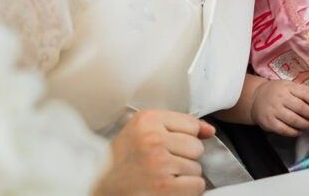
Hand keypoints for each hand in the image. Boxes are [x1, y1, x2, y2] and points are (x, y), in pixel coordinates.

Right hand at [92, 109, 214, 195]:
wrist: (98, 186)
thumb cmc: (121, 161)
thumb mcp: (143, 132)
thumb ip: (178, 126)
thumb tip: (210, 131)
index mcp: (147, 120)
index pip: (192, 124)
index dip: (183, 139)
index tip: (167, 147)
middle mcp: (153, 139)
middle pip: (197, 147)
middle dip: (184, 158)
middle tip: (161, 165)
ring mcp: (159, 163)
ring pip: (197, 168)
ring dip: (184, 176)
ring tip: (161, 177)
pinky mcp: (164, 186)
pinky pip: (197, 185)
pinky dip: (187, 191)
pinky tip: (168, 189)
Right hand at [251, 79, 308, 136]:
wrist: (256, 98)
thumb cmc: (277, 92)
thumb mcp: (288, 86)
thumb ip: (301, 92)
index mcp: (287, 87)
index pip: (305, 94)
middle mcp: (280, 98)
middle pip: (301, 108)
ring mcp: (274, 111)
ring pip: (294, 120)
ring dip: (305, 124)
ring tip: (308, 125)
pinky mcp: (269, 123)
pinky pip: (285, 130)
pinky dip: (294, 132)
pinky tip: (298, 131)